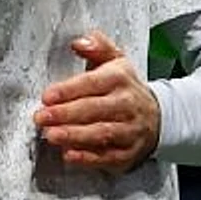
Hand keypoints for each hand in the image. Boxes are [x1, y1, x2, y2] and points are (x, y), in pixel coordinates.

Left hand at [34, 30, 160, 169]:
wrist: (159, 117)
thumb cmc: (126, 88)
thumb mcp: (115, 61)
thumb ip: (97, 46)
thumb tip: (79, 42)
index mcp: (119, 79)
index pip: (92, 83)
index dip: (68, 90)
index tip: (47, 96)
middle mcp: (126, 104)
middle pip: (94, 109)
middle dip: (65, 114)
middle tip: (42, 117)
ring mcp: (129, 130)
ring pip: (101, 133)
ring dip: (74, 136)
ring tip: (51, 135)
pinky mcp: (128, 152)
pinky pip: (108, 156)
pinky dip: (88, 158)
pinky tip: (70, 154)